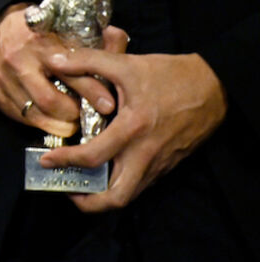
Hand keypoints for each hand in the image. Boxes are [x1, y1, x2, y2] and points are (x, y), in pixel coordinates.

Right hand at [0, 4, 124, 137]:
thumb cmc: (41, 32)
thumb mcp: (67, 30)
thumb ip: (96, 40)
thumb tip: (121, 42)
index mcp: (42, 45)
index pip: (72, 73)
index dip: (93, 92)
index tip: (109, 106)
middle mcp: (20, 62)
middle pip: (50, 101)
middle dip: (72, 115)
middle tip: (85, 117)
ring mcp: (4, 80)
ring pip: (35, 114)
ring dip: (57, 124)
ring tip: (70, 121)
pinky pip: (21, 117)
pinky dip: (39, 121)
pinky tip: (50, 117)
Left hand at [40, 48, 226, 212]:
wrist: (215, 86)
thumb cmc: (171, 75)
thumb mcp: (126, 63)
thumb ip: (86, 61)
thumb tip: (53, 59)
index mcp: (133, 129)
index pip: (93, 157)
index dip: (65, 161)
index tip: (46, 160)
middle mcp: (146, 153)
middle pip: (116, 197)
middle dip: (86, 202)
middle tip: (65, 188)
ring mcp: (159, 163)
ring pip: (129, 195)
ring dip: (102, 196)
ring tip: (80, 184)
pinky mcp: (168, 165)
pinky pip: (141, 184)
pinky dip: (119, 184)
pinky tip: (105, 171)